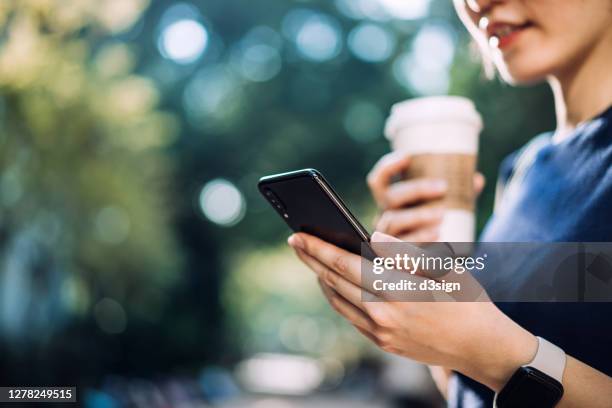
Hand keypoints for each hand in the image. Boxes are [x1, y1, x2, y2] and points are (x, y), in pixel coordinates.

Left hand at [288, 231, 536, 391]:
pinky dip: (336, 296)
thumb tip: (370, 235)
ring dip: (320, 277)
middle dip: (311, 258)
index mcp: (397, 290)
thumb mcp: (443, 267)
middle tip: (294, 241)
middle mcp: (382, 315)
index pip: (345, 263)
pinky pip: (350, 315)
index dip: (318, 247)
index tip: (298, 234)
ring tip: (312, 259)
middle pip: (334, 280)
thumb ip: (403, 251)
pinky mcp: (383, 343)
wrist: (482, 348)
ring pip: (338, 300)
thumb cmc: (467, 300)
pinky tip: (335, 284)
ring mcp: (381, 333)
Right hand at [367, 152, 484, 242]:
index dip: (388, 167)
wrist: (428, 259)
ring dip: (417, 216)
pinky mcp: (394, 253)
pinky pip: (401, 245)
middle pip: (390, 197)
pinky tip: (437, 234)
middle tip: (442, 187)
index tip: (408, 157)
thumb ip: (457, 193)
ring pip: (393, 221)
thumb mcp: (442, 207)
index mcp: (390, 200)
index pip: (378, 181)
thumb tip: (476, 180)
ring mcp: (387, 236)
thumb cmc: (432, 225)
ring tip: (442, 214)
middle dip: (416, 189)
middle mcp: (385, 215)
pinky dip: (420, 238)